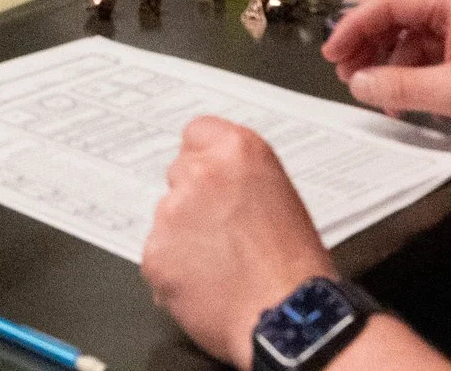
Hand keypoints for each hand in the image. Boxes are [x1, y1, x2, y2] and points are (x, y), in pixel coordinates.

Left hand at [143, 116, 335, 366]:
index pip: (197, 132)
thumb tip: (222, 181)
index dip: (204, 158)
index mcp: (237, 152)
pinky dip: (174, 269)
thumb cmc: (296, 268)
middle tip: (222, 230)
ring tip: (221, 265)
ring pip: (167, 217)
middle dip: (194, 199)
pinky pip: (158, 255)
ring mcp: (172, 213)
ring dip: (183, 236)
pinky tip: (206, 284)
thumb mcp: (282, 198)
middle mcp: (200, 174)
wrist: (289, 318)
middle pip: (179, 173)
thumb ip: (242, 177)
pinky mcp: (155, 253)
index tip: (210, 175)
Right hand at [323, 0, 450, 138]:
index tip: (330, 54)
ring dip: (388, 64)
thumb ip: (400, 86)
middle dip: (369, 46)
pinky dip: (412, 74)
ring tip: (371, 92)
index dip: (354, 27)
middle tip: (345, 75)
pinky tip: (401, 99)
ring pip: (412, 38)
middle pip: (399, 17)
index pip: (390, 3)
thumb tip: (357, 84)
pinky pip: (431, 54)